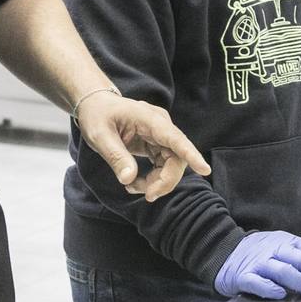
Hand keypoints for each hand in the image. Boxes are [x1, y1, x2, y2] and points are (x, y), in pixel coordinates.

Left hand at [76, 92, 211, 202]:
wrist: (96, 106)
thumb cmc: (97, 116)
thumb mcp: (100, 136)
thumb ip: (115, 156)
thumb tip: (129, 179)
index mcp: (149, 118)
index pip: (175, 138)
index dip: (191, 154)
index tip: (204, 169)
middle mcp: (161, 126)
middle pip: (177, 157)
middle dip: (165, 180)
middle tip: (147, 195)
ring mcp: (161, 135)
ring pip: (172, 165)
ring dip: (157, 182)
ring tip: (132, 187)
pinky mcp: (157, 144)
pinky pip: (163, 166)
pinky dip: (152, 179)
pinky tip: (134, 183)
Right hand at [213, 231, 300, 299]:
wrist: (222, 252)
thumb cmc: (256, 254)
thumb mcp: (278, 245)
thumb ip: (296, 254)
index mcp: (283, 240)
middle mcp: (272, 249)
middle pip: (300, 260)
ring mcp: (258, 263)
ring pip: (283, 271)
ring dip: (300, 282)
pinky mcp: (244, 277)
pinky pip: (259, 283)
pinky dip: (271, 289)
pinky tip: (281, 295)